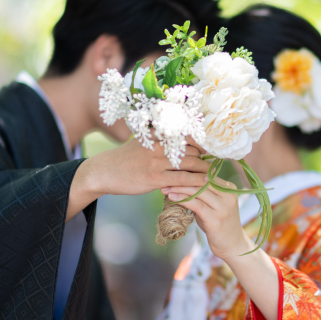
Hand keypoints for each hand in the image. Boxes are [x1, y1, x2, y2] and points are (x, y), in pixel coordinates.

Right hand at [67, 139, 209, 219]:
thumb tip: (177, 139)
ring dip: (204, 170)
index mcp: (158, 134)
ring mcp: (158, 161)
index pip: (188, 135)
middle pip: (192, 150)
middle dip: (205, 158)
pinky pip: (183, 180)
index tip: (212, 150)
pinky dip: (196, 182)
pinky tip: (204, 185)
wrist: (105, 171)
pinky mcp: (155, 178)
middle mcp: (160, 145)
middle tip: (215, 165)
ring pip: (190, 164)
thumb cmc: (125, 157)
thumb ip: (159, 139)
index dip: (203, 143)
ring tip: (213, 175)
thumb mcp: (142, 141)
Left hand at [164, 176, 279, 319]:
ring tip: (165, 189)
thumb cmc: (220, 225)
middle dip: (182, 179)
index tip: (173, 172)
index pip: (206, 174)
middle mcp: (228, 195)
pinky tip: (172, 198)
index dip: (189, 172)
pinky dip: (183, 200)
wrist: (233, 246)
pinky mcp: (216, 219)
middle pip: (201, 181)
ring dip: (179, 189)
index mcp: (229, 188)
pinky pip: (196, 205)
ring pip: (198, 191)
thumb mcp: (213, 206)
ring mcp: (223, 207)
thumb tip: (180, 183)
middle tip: (165, 180)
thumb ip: (202, 194)